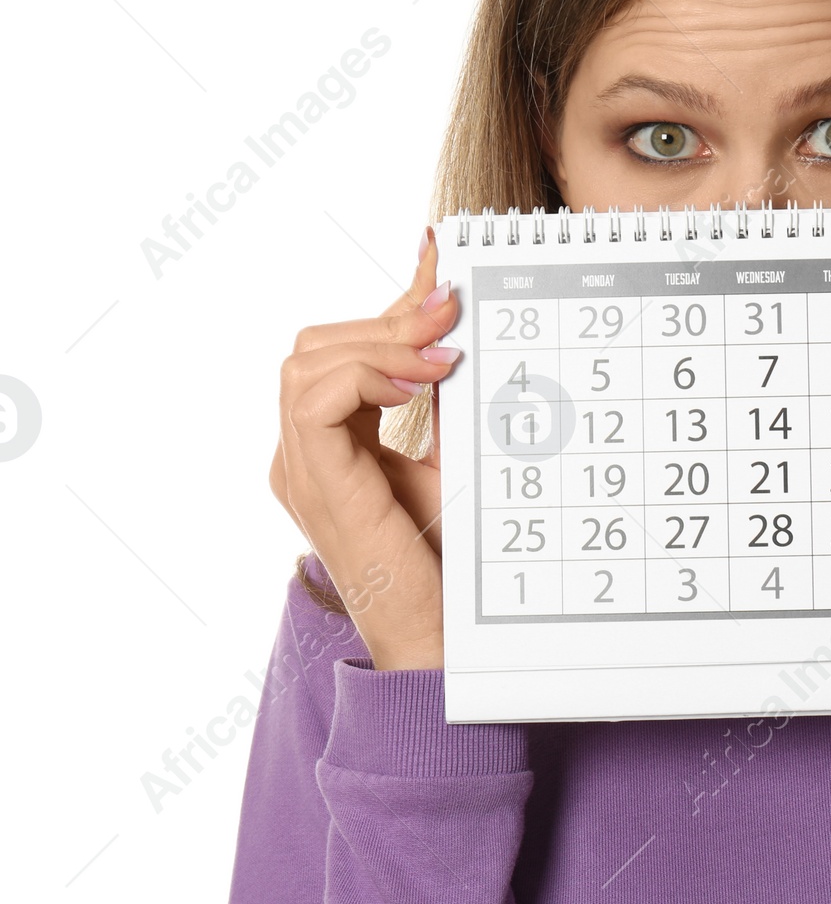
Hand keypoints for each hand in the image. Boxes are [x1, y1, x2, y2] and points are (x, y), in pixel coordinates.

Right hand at [269, 226, 458, 668]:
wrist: (441, 633)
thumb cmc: (446, 554)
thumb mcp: (451, 449)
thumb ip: (443, 390)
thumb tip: (458, 319)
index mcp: (329, 442)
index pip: (346, 348)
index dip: (395, 307)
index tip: (448, 270)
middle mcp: (302, 451)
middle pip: (315, 344)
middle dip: (388, 317)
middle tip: (454, 311)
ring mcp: (299, 467)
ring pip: (306, 360)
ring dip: (381, 340)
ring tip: (445, 350)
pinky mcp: (314, 483)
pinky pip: (312, 399)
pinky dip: (367, 375)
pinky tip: (422, 383)